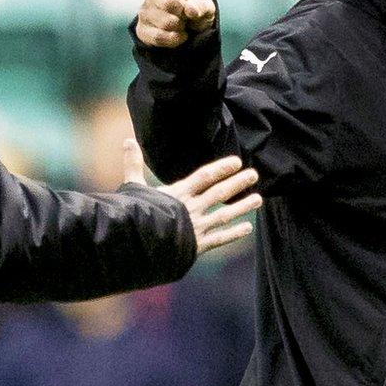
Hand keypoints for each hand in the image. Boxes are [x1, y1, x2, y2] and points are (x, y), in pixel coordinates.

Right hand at [125, 141, 261, 254]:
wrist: (136, 245)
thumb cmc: (133, 215)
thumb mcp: (132, 187)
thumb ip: (133, 164)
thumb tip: (127, 140)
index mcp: (177, 193)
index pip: (204, 176)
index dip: (222, 168)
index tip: (237, 162)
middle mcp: (191, 208)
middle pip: (219, 193)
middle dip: (238, 183)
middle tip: (254, 175)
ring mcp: (196, 228)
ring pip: (224, 215)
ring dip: (242, 207)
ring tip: (258, 199)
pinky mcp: (197, 246)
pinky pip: (220, 239)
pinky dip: (234, 233)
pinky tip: (248, 228)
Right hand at [134, 0, 217, 47]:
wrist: (189, 31)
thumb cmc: (195, 11)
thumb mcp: (206, 7)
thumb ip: (202, 5)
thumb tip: (190, 10)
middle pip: (167, 2)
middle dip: (183, 12)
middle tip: (186, 14)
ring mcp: (144, 12)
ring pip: (165, 23)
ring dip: (180, 27)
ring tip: (181, 24)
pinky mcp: (142, 30)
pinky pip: (159, 37)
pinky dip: (174, 39)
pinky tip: (178, 35)